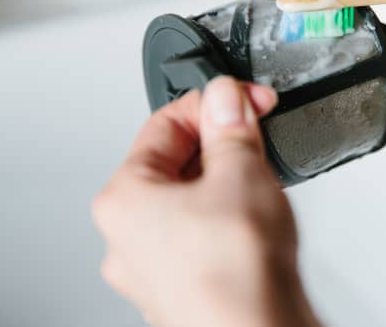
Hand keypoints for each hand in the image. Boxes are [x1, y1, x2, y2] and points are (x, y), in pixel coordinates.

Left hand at [92, 76, 319, 326]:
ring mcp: (155, 267)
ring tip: (263, 184)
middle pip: (177, 162)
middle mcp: (127, 237)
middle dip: (222, 144)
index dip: (212, 103)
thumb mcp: (241, 172)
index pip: (164, 124)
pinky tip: (258, 222)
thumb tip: (225, 98)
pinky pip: (206, 235)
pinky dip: (231, 219)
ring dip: (229, 181)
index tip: (244, 99)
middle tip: (257, 136)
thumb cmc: (235, 277)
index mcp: (123, 200)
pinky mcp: (185, 287)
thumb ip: (230, 126)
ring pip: (194, 200)